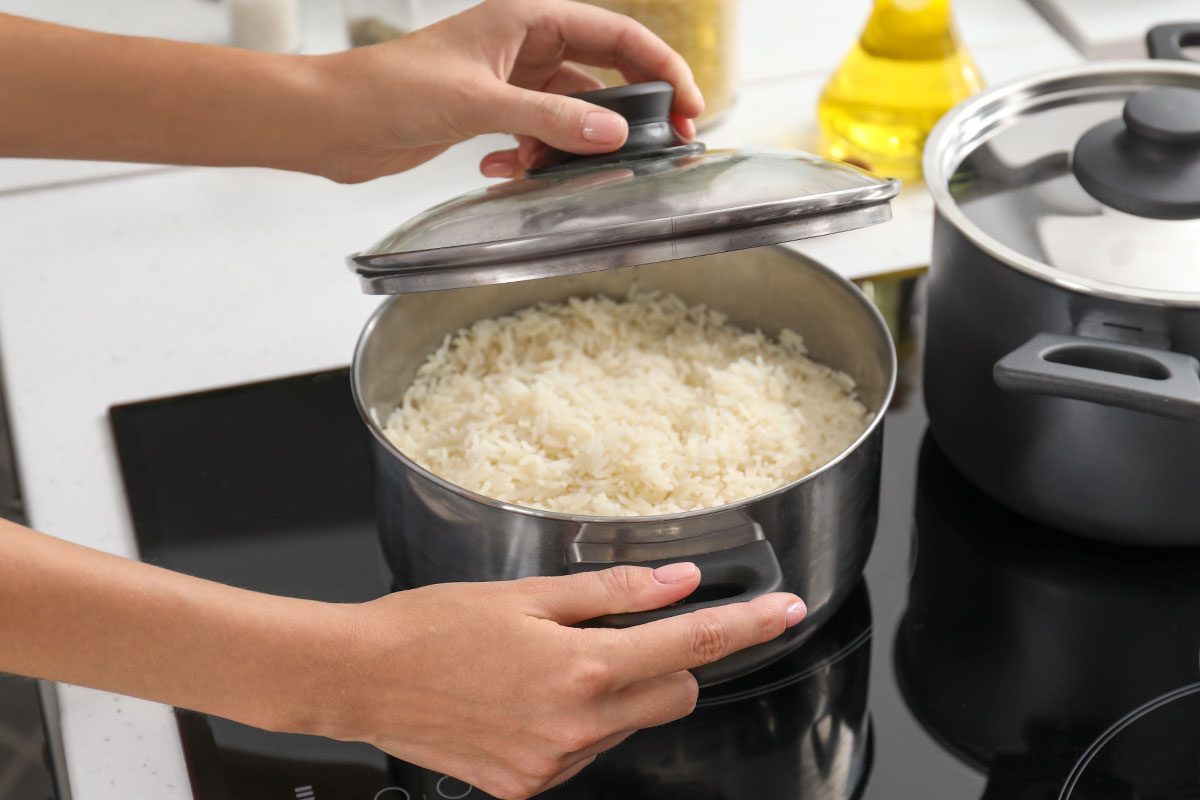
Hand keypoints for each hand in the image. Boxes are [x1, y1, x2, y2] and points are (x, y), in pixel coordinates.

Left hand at [314, 0, 703, 181]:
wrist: (332, 121)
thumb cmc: (389, 88)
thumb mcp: (480, 103)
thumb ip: (550, 118)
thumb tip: (614, 134)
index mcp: (526, 18)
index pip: (615, 34)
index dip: (660, 67)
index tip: (690, 106)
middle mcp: (522, 45)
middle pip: (601, 73)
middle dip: (626, 113)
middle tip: (658, 148)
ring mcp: (508, 81)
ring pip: (569, 112)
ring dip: (568, 144)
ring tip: (554, 167)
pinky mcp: (490, 115)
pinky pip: (537, 136)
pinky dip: (531, 157)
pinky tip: (505, 171)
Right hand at [315, 563, 804, 798]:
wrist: (361, 679)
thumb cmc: (434, 625)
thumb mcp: (529, 593)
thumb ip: (615, 592)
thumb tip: (680, 583)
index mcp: (582, 669)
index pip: (691, 647)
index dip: (745, 626)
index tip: (783, 611)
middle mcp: (578, 728)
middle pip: (673, 694)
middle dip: (670, 662)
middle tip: (629, 629)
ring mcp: (554, 765)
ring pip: (629, 723)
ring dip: (619, 690)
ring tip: (554, 661)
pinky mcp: (528, 787)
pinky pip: (587, 749)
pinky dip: (582, 720)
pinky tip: (532, 695)